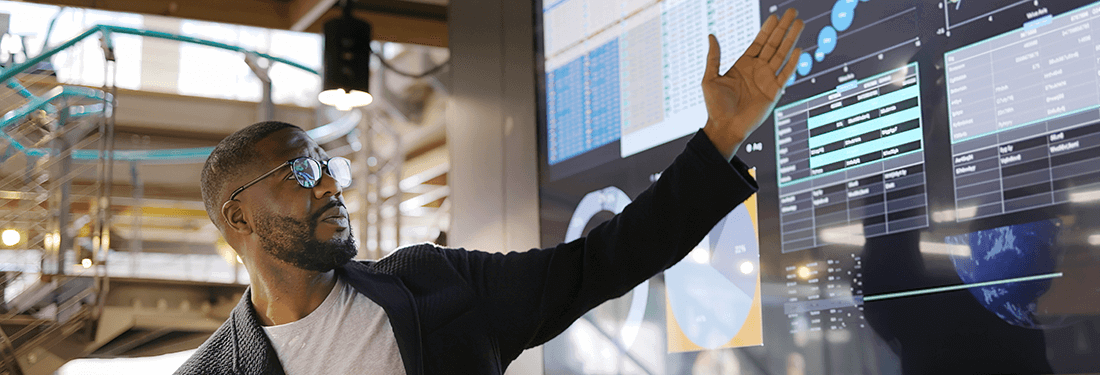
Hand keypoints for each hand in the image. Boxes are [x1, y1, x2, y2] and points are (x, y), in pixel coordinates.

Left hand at [702, 8, 803, 159]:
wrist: (724, 128)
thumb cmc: (715, 106)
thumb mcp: (710, 78)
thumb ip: (714, 57)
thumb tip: (711, 36)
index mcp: (743, 65)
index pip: (759, 42)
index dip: (767, 29)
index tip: (775, 16)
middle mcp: (758, 70)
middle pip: (774, 44)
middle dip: (783, 28)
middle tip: (793, 12)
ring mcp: (767, 80)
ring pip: (782, 55)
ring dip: (791, 39)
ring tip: (799, 24)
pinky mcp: (774, 92)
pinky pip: (785, 75)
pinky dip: (792, 63)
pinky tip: (798, 50)